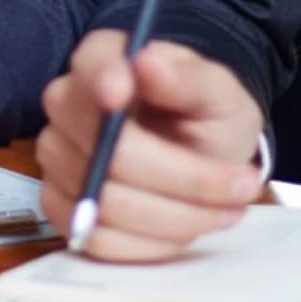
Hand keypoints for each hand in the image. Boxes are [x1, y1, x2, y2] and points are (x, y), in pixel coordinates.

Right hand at [36, 29, 263, 260]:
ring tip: (227, 209)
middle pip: (105, 151)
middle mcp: (67, 105)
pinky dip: (153, 242)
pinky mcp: (63, 209)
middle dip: (182, 178)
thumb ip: (188, 79)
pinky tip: (188, 227)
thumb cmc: (205, 115)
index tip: (120, 95)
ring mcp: (57, 159)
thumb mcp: (218, 93)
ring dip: (177, 216)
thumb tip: (149, 63)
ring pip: (107, 203)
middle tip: (243, 185)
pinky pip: (101, 239)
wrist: (199, 156)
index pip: (89, 65)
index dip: (100, 81)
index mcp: (102, 59)